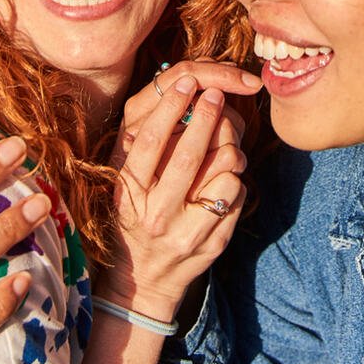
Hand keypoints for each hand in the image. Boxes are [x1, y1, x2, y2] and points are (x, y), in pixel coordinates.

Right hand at [102, 64, 258, 321]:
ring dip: (229, 150)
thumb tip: (176, 98)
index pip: (150, 141)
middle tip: (217, 95)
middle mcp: (154, 214)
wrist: (143, 281)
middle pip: (188, 155)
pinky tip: (225, 178)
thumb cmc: (135, 218)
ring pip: (222, 173)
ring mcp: (185, 232)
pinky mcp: (213, 244)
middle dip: (207, 117)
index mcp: (129, 193)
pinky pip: (237, 195)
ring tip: (225, 143)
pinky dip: (236, 178)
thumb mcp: (126, 186)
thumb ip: (142, 150)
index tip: (187, 81)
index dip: (170, 106)